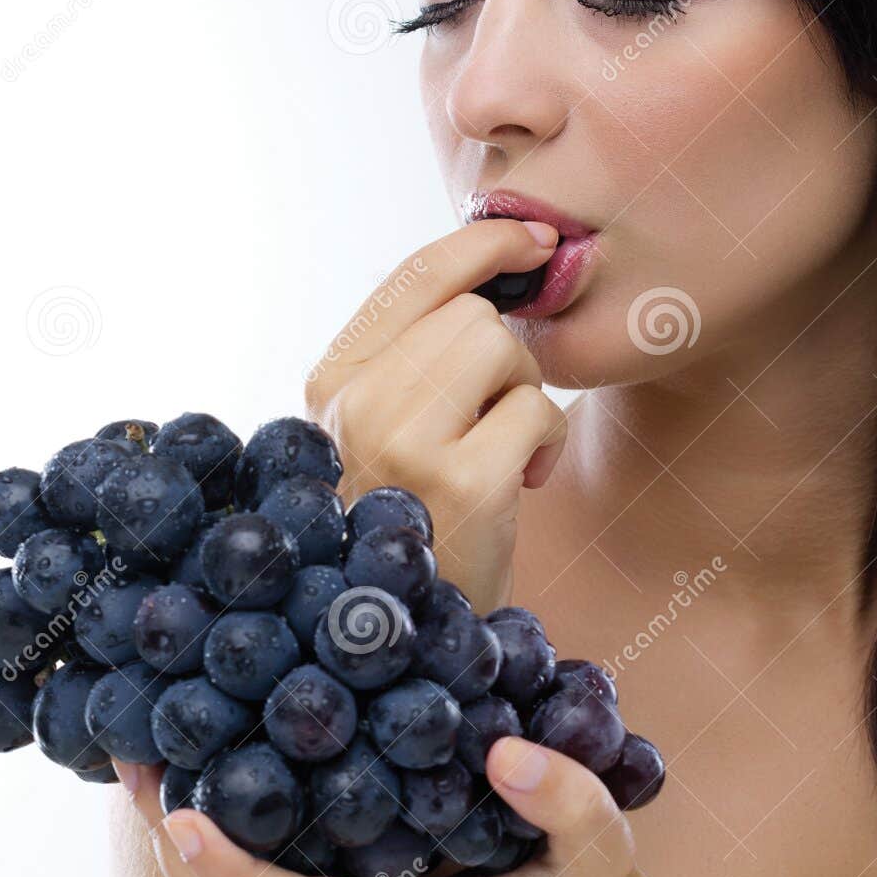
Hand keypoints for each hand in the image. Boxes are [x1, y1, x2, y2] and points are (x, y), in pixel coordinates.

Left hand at [116, 736, 636, 876]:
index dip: (228, 871)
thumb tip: (505, 751)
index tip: (179, 814)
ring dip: (178, 851)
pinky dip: (210, 851)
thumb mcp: (605, 847)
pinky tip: (205, 777)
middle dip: (172, 850)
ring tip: (147, 763)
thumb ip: (569, 800)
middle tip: (134, 759)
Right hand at [305, 219, 566, 611]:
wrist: (410, 635)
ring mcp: (403, 441)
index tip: (534, 241)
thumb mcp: (385, 431)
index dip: (483, 244)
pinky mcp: (460, 481)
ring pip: (502, 347)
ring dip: (525, 394)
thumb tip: (498, 266)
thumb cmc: (413, 521)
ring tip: (502, 451)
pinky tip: (520, 484)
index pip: (413, 275)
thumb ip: (416, 356)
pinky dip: (546, 442)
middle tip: (495, 420)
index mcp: (331, 383)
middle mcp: (354, 404)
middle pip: (471, 314)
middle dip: (506, 358)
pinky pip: (537, 409)